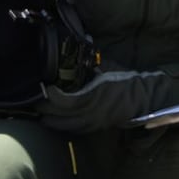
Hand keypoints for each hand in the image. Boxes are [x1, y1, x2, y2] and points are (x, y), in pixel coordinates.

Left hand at [35, 68, 170, 133]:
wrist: (144, 98)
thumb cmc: (125, 80)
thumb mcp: (107, 68)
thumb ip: (90, 62)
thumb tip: (77, 47)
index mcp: (94, 96)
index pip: (67, 101)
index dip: (52, 97)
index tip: (45, 88)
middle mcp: (92, 113)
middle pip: (61, 117)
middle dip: (45, 110)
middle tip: (34, 101)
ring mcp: (93, 123)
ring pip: (65, 127)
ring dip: (51, 120)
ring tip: (40, 112)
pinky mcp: (95, 128)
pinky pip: (74, 131)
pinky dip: (62, 126)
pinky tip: (55, 121)